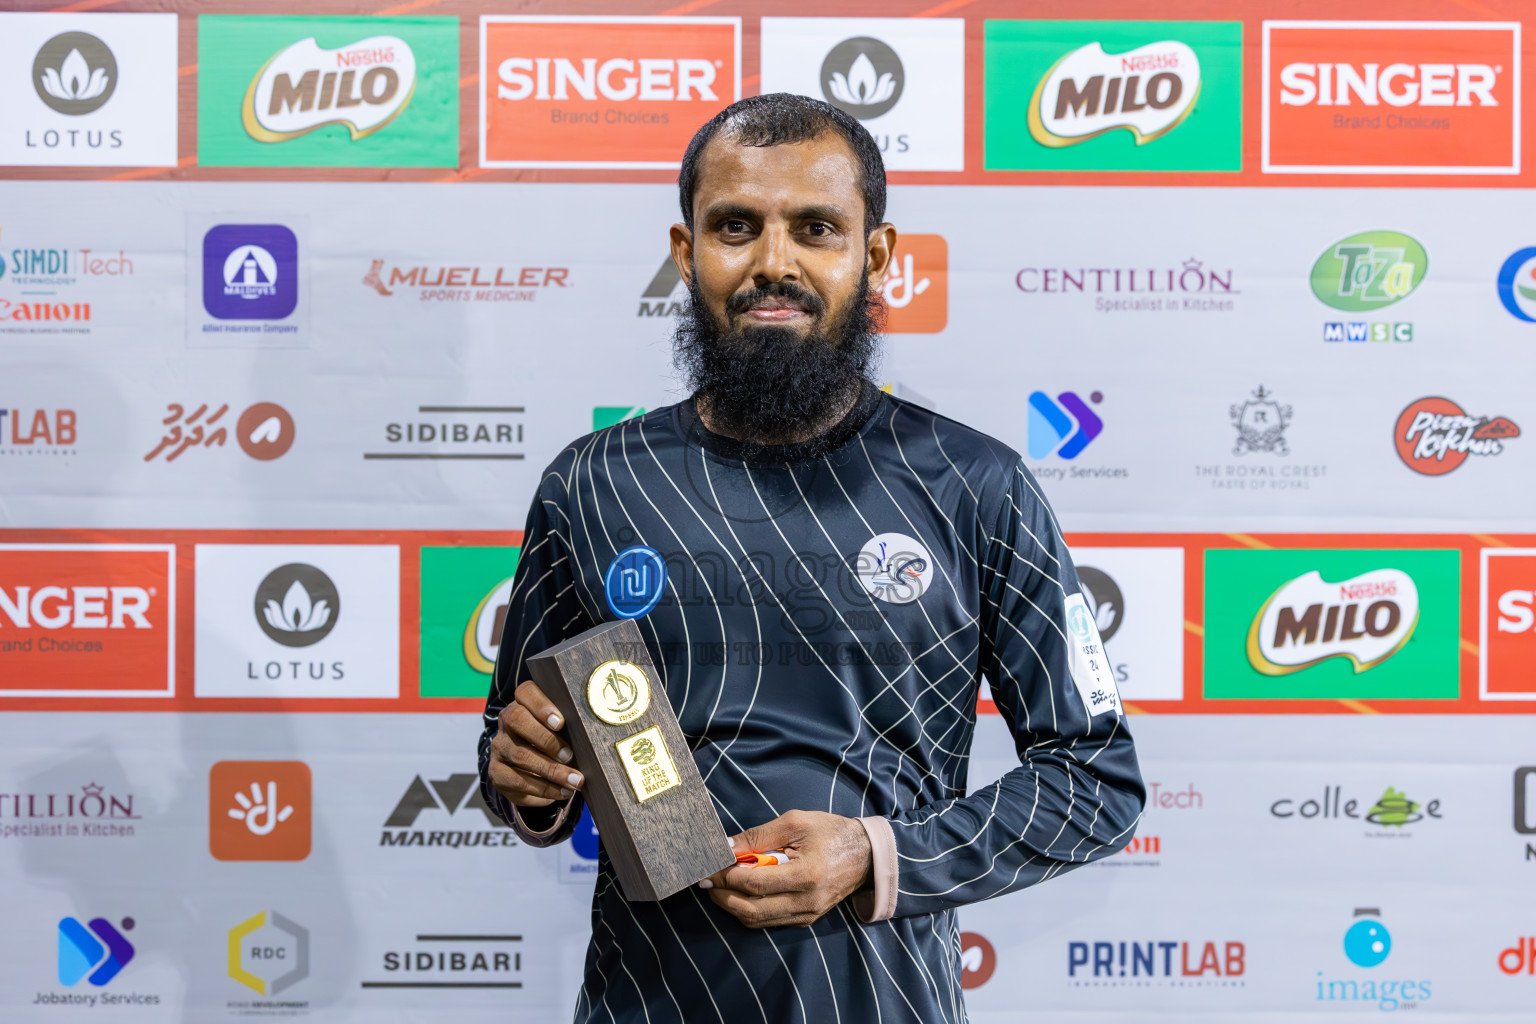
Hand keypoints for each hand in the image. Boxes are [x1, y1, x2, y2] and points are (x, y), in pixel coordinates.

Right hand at [486, 681, 584, 807]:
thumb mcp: (563, 731)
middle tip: (569, 755)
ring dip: (551, 770)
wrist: (531, 774)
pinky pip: (517, 780)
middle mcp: (507, 721)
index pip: (526, 692)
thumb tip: (594, 737)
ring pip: (519, 754)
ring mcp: (500, 746)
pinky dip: (544, 789)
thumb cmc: (556, 744)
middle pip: (517, 719)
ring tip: (575, 780)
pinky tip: (562, 792)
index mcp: (524, 703)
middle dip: (546, 739)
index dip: (541, 705)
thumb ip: (572, 726)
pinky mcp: (497, 772)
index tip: (560, 722)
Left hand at [701, 810, 871, 928]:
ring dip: (732, 906)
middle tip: (707, 880)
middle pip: (750, 910)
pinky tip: (740, 894)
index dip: (726, 876)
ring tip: (718, 887)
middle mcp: (806, 902)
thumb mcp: (795, 822)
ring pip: (756, 920)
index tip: (710, 866)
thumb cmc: (831, 832)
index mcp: (806, 875)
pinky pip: (769, 921)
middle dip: (722, 896)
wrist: (866, 855)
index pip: (754, 883)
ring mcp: (806, 915)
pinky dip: (749, 910)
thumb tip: (725, 847)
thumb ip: (759, 836)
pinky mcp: (806, 919)